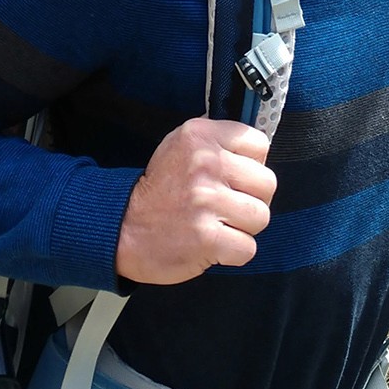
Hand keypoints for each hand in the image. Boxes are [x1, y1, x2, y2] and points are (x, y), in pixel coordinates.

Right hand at [117, 117, 275, 284]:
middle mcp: (205, 164)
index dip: (251, 165)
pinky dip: (233, 252)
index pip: (259, 144)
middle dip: (252, 199)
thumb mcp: (181, 146)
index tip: (232, 177)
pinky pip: (248, 248)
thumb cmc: (159, 190)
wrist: (121, 226)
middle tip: (227, 206)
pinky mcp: (207, 237)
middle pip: (267, 183)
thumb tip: (259, 156)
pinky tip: (213, 244)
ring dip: (243, 227)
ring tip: (218, 224)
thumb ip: (218, 143)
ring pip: (261, 216)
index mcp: (200, 135)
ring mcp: (206, 201)